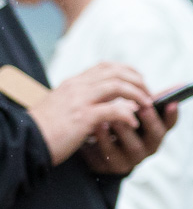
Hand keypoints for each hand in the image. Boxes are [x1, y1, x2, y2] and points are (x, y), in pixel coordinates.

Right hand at [26, 63, 150, 164]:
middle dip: (138, 82)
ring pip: (117, 86)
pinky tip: (135, 123)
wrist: (25, 141)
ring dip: (137, 95)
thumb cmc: (45, 129)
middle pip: (116, 72)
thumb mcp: (63, 107)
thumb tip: (107, 102)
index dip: (127, 71)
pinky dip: (128, 114)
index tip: (139, 81)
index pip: (105, 67)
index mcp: (73, 84)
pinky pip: (114, 110)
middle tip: (149, 96)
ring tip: (147, 107)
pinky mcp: (82, 117)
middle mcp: (77, 87)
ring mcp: (79, 100)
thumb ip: (82, 100)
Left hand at [82, 100, 177, 174]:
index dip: (172, 114)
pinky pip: (107, 154)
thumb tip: (181, 84)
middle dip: (150, 121)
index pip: (169, 123)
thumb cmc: (119, 125)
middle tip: (142, 108)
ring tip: (112, 117)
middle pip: (155, 135)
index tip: (172, 103)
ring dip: (123, 130)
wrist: (93, 149)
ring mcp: (128, 159)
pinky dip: (102, 139)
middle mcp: (147, 147)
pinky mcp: (108, 165)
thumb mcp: (135, 113)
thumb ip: (151, 99)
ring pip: (132, 146)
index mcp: (155, 132)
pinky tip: (95, 126)